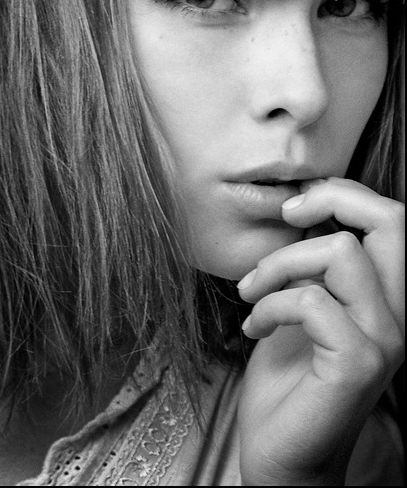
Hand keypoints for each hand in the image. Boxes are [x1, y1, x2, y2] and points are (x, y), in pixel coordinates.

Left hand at [237, 177, 404, 485]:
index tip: (296, 207)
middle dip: (331, 201)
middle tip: (287, 216)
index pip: (393, 219)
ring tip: (252, 294)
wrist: (281, 450)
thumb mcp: (303, 302)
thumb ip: (314, 264)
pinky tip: (254, 329)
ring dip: (278, 265)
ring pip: (339, 253)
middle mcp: (400, 314)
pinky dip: (269, 306)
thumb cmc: (288, 375)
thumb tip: (302, 209)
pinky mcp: (358, 363)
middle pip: (392, 220)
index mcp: (389, 296)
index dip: (344, 194)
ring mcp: (385, 339)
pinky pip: (309, 301)